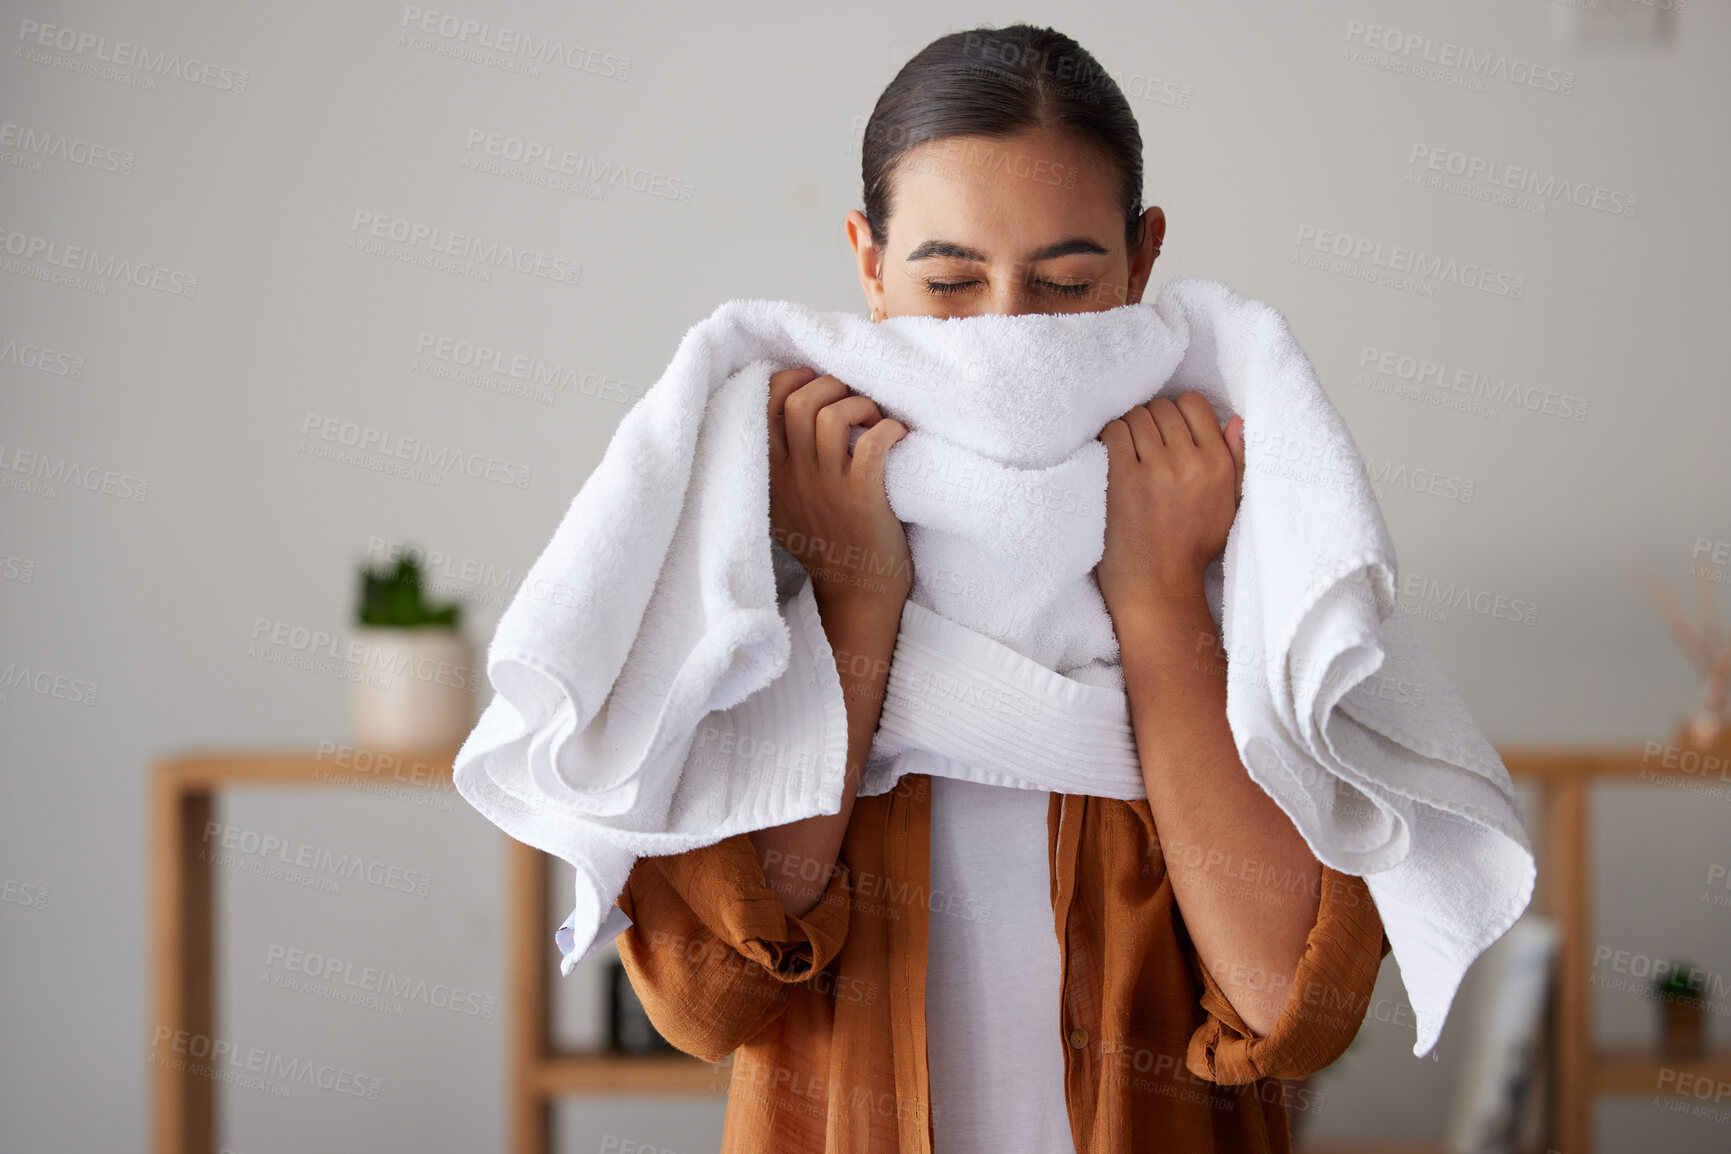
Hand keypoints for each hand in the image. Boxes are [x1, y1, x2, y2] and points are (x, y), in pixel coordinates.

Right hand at [768, 367, 911, 608]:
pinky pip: (871, 443)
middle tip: (851, 401)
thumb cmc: (828, 542)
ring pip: (833, 416)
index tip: (814, 383)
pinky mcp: (862, 496)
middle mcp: (795, 476)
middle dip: (831, 386)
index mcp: (772, 473)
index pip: (765, 404)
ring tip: (875, 419)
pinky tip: (897, 435)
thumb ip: (779, 466)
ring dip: (861, 405)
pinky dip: (889, 429)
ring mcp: (828, 486)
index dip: (791, 380)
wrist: (856, 591)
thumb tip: (788, 414)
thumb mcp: (785, 505)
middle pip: (800, 402)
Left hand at [1096, 392, 1244, 619]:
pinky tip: (1113, 457)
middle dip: (1152, 421)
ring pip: (1136, 416)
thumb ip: (1237, 460)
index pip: (1193, 403)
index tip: (1169, 432)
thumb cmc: (1192, 546)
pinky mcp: (1123, 478)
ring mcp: (1155, 469)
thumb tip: (1234, 420)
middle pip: (1161, 407)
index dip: (1178, 413)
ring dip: (1129, 429)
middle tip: (1146, 445)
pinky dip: (1111, 438)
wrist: (1158, 583)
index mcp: (1217, 464)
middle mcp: (1189, 462)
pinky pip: (1114, 432)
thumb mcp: (1230, 505)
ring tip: (1130, 453)